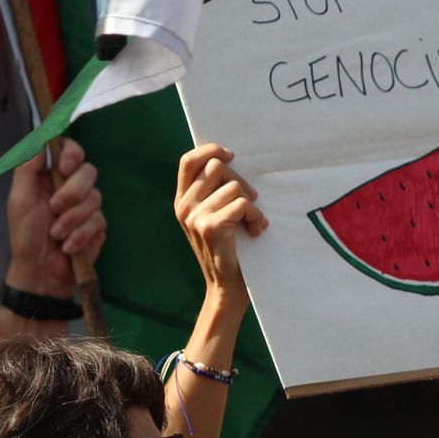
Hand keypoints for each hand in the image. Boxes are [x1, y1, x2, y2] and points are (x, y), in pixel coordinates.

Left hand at [4, 137, 103, 297]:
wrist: (39, 272)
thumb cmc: (25, 235)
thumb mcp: (19, 200)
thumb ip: (27, 169)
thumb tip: (40, 140)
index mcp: (52, 177)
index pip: (71, 151)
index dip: (73, 153)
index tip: (65, 167)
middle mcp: (72, 187)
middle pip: (89, 171)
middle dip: (73, 191)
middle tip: (55, 207)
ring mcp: (88, 207)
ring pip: (95, 197)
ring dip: (72, 219)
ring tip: (56, 234)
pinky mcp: (98, 226)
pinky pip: (98, 221)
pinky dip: (79, 235)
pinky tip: (67, 246)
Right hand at [175, 143, 267, 297]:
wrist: (228, 287)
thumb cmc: (229, 248)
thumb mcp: (215, 216)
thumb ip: (214, 192)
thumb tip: (230, 160)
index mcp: (182, 201)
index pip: (189, 161)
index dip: (210, 150)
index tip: (231, 154)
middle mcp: (184, 207)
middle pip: (217, 168)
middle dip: (241, 181)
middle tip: (252, 201)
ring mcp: (194, 217)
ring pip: (234, 187)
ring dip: (252, 204)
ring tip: (253, 222)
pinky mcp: (210, 227)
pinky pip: (242, 204)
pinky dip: (256, 216)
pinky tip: (256, 230)